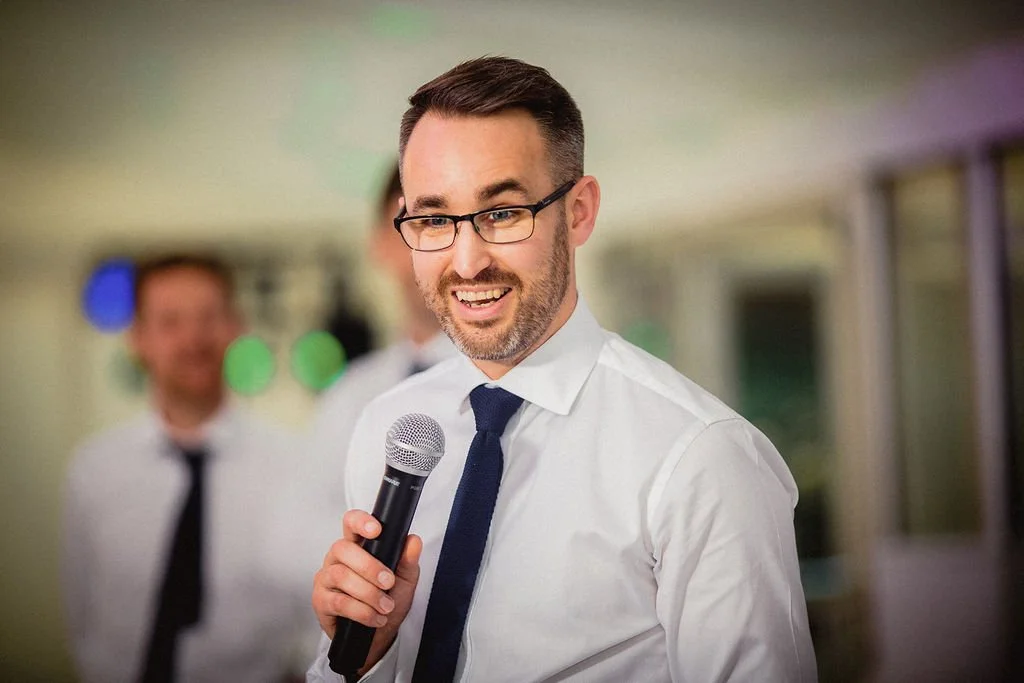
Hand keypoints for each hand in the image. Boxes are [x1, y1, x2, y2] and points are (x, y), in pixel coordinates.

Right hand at [312, 509, 421, 672]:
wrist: (379, 635)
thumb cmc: (389, 599)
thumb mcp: (405, 579)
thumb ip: (408, 560)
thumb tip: (413, 541)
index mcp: (357, 546)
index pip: (351, 523)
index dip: (360, 521)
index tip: (376, 530)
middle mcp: (337, 559)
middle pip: (343, 549)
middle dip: (369, 566)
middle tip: (388, 582)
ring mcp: (326, 579)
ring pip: (340, 575)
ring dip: (368, 592)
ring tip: (385, 606)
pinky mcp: (321, 601)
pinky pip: (338, 602)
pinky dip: (361, 611)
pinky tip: (375, 617)